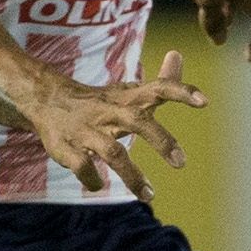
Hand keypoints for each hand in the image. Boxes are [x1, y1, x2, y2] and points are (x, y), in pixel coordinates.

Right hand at [25, 51, 205, 203]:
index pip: (157, 88)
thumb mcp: (127, 92)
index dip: (181, 92)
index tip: (204, 102)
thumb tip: (177, 55)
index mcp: (125, 98)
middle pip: (137, 121)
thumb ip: (158, 82)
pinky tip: (98, 185)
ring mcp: (86, 130)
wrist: (46, 100)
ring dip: (132, 175)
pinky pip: (82, 166)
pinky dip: (92, 179)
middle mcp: (108, 111)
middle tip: (181, 163)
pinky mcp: (66, 148)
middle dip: (161, 141)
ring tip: (150, 195)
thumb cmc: (97, 102)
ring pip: (111, 152)